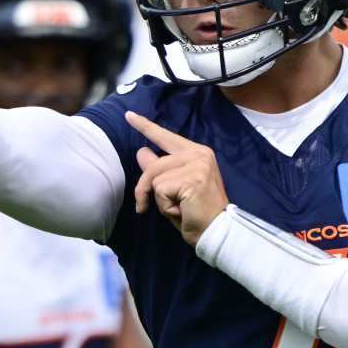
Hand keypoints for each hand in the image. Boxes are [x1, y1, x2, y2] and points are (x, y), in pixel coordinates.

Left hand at [126, 110, 227, 245]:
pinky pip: (160, 190)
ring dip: (158, 200)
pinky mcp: (191, 177)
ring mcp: (196, 164)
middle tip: (144, 206)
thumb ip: (160, 169)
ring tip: (178, 209)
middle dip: (144, 188)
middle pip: (153, 165)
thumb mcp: (174, 188)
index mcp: (197, 152)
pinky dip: (165, 206)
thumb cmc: (196, 213)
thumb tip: (141, 151)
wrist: (218, 231)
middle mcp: (199, 153)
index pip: (165, 136)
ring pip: (154, 178)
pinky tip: (182, 211)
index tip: (129, 115)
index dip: (145, 126)